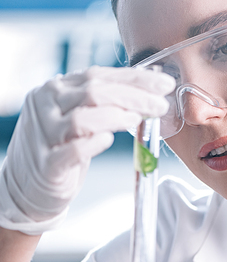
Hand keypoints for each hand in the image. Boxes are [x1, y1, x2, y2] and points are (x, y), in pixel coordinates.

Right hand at [0, 66, 173, 234]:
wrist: (28, 185)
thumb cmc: (61, 147)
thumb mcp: (80, 117)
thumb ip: (105, 102)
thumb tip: (149, 89)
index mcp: (57, 89)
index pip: (99, 75)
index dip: (134, 78)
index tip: (164, 84)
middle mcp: (46, 105)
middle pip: (94, 92)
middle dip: (134, 97)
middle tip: (160, 105)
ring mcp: (44, 134)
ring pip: (83, 118)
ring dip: (116, 117)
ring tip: (138, 119)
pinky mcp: (48, 164)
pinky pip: (72, 150)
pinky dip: (93, 144)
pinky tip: (108, 140)